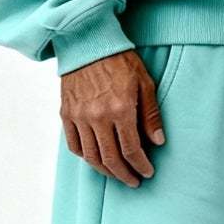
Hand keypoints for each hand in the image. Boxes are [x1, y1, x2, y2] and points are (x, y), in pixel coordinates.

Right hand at [59, 48, 166, 185]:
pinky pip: (74, 145)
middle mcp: (97, 117)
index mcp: (120, 109)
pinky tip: (96, 158)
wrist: (88, 42)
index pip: (131, 149)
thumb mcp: (144, 83)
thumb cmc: (120, 60)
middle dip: (124, 174)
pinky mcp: (66, 114)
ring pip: (91, 156)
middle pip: (110, 159)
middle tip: (134, 181)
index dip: (141, 165)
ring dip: (105, 170)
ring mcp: (79, 117)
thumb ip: (150, 115)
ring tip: (116, 174)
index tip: (148, 172)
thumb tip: (158, 142)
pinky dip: (85, 157)